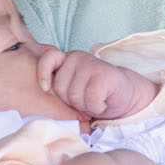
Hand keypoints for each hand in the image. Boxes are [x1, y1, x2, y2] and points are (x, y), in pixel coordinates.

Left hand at [39, 50, 157, 122]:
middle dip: (70, 101)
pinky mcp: (106, 75)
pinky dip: (97, 107)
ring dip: (85, 106)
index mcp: (66, 60)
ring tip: (94, 100)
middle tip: (84, 99)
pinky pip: (91, 100)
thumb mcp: (71, 88)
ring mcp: (92, 64)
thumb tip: (40, 91)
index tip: (45, 87)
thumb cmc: (94, 94)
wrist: (125, 95)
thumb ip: (56, 85)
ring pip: (75, 96)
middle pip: (60, 88)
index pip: (48, 59)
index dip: (43, 73)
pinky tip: (103, 102)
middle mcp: (77, 57)